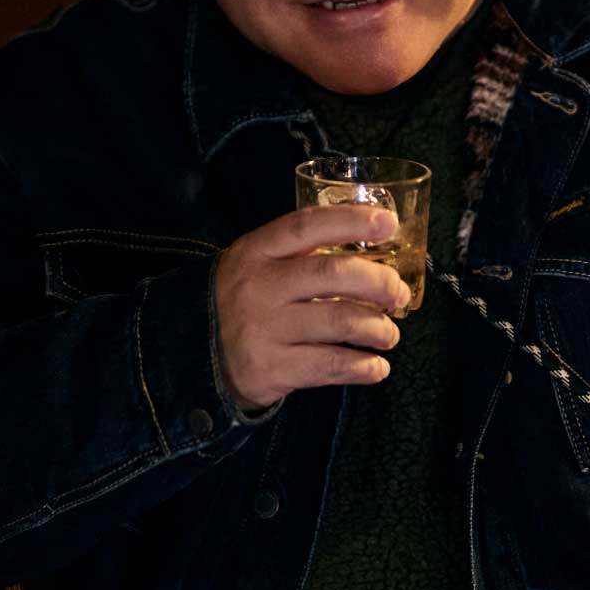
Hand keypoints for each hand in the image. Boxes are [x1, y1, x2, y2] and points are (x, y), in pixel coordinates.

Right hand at [214, 205, 411, 412]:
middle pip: (333, 274)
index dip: (351, 221)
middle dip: (379, 283)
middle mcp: (260, 286)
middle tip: (398, 294)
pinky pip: (331, 366)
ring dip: (378, 329)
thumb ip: (299, 253)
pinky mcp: (271, 368)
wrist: (192, 355)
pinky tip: (376, 367)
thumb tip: (370, 248)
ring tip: (388, 334)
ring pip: (340, 322)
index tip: (389, 223)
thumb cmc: (240, 301)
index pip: (307, 226)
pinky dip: (364, 367)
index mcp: (257, 251)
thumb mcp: (255, 264)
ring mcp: (264, 329)